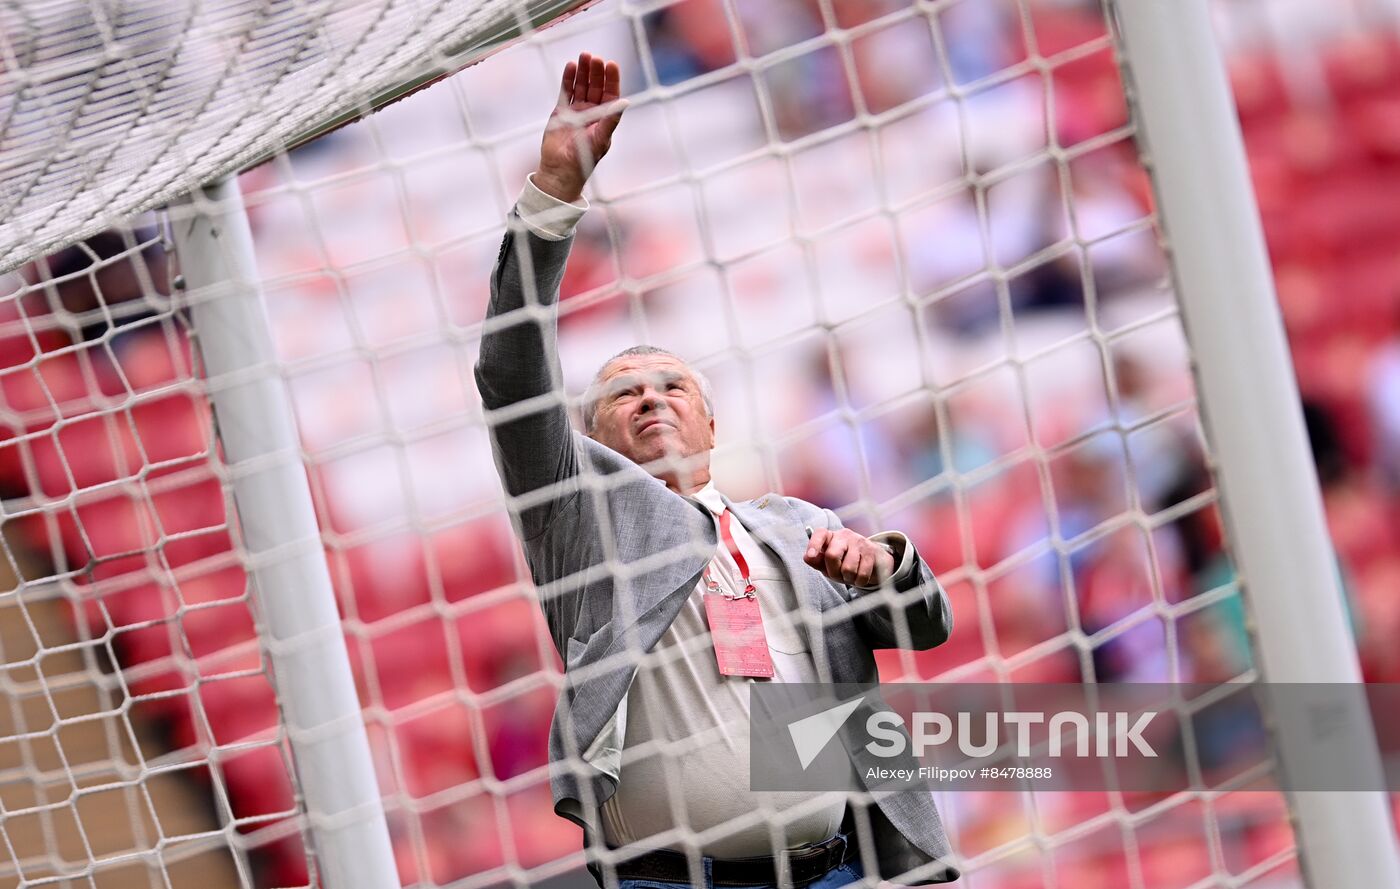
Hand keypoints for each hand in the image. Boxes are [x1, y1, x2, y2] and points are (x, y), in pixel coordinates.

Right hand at [533, 52, 626, 202]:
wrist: (561, 169)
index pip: (610, 93)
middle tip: (594, 58)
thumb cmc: (584, 159)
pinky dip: (568, 79)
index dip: (611, 79)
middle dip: (596, 72)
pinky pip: (566, 91)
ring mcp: (576, 110)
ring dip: (583, 71)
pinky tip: (571, 66)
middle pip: (596, 86)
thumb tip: (625, 102)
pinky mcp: (561, 111)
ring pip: (581, 86)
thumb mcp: (601, 138)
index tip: (611, 64)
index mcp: (605, 118)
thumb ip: (611, 120)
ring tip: (583, 56)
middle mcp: (592, 112)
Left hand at [804, 527, 894, 588]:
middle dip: (834, 572)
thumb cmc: (845, 561)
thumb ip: (817, 561)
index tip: (810, 555)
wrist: (873, 561)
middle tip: (838, 575)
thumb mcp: (828, 563)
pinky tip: (860, 576)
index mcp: (830, 536)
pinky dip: (859, 581)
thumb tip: (808, 557)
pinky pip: (862, 575)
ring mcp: (859, 542)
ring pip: (848, 568)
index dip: (814, 545)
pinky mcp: (872, 552)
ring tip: (850, 575)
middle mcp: (844, 536)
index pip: (820, 534)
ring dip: (848, 579)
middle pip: (832, 556)